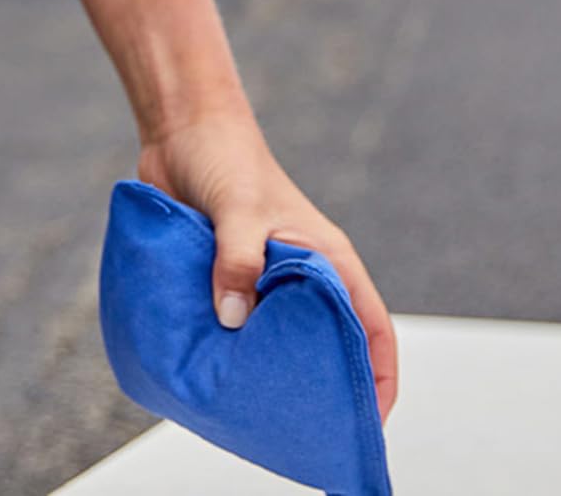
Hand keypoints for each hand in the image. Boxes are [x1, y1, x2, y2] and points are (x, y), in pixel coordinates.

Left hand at [138, 105, 398, 419]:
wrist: (183, 129)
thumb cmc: (227, 157)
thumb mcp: (238, 208)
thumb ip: (237, 260)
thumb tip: (231, 320)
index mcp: (327, 258)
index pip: (370, 327)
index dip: (377, 378)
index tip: (366, 422)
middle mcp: (301, 274)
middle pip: (324, 343)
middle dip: (318, 385)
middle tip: (299, 430)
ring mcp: (262, 277)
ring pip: (275, 338)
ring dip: (265, 370)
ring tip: (250, 412)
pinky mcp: (224, 277)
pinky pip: (233, 324)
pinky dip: (226, 349)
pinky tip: (209, 374)